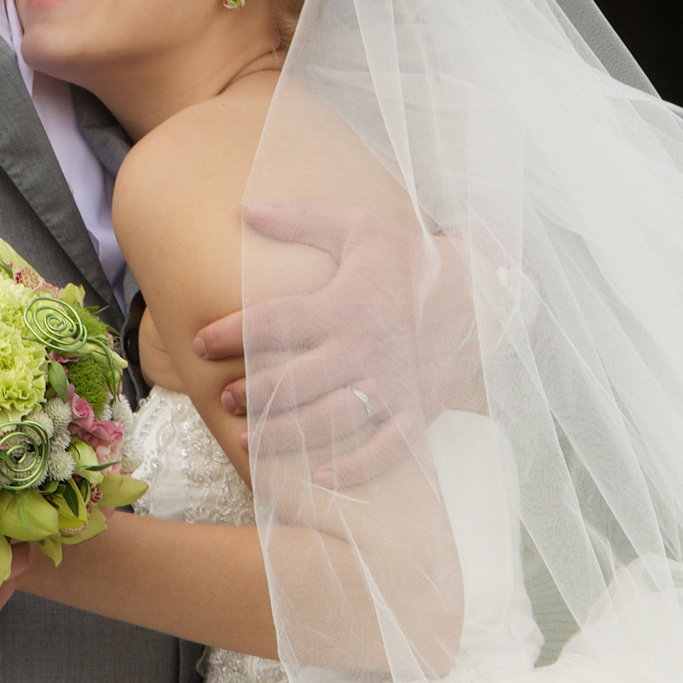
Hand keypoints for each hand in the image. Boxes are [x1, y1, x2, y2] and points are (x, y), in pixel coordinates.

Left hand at [195, 199, 477, 484]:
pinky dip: (354, 467)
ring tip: (247, 439)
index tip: (199, 343)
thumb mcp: (358, 227)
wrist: (483, 291)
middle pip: (295, 381)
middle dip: (253, 394)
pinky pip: (386, 449)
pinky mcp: (417, 410)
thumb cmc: (410, 259)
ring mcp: (392, 385)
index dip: (230, 335)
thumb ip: (300, 219)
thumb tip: (245, 208)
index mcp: (344, 305)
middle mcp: (364, 349)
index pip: (274, 322)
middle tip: (225, 398)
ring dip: (284, 433)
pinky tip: (319, 474)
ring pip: (329, 420)